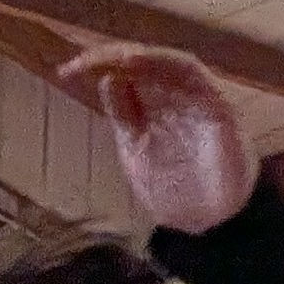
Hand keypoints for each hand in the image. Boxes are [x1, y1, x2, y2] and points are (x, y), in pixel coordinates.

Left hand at [59, 44, 256, 232]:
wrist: (212, 227)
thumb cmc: (178, 193)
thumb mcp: (136, 154)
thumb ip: (123, 119)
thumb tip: (107, 79)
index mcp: (154, 107)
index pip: (125, 75)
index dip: (96, 67)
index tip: (67, 72)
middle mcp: (175, 96)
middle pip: (141, 61)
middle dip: (110, 56)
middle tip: (81, 62)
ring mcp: (196, 98)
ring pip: (164, 60)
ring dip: (137, 55)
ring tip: (109, 58)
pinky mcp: (217, 103)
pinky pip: (191, 72)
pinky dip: (166, 63)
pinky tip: (141, 63)